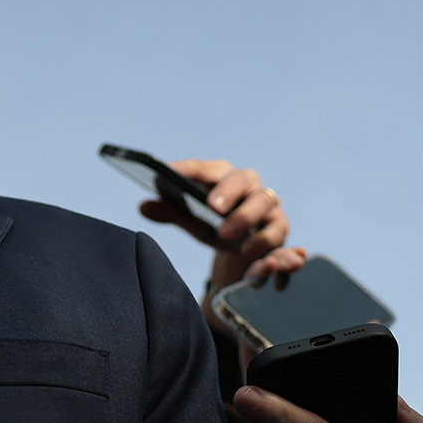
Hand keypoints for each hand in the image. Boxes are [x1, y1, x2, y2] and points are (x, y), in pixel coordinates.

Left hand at [137, 158, 304, 291]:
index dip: (188, 170)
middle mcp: (248, 185)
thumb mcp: (190, 219)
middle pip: (243, 179)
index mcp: (221, 176)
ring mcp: (267, 206)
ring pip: (264, 203)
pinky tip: (252, 254)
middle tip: (211, 208)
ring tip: (225, 236)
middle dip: (228, 191)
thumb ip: (169, 211)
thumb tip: (143, 205)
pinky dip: (269, 243)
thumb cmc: (211, 224)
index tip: (169, 173)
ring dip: (246, 218)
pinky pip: (279, 233)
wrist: (237, 250)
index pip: (205, 168)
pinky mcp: (279, 228)